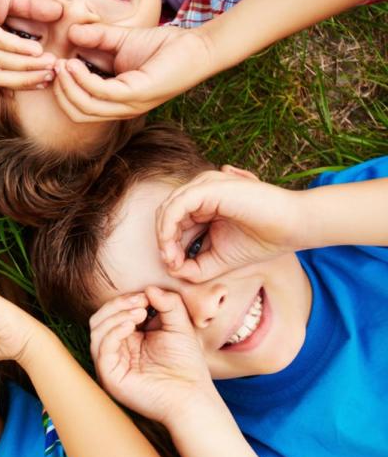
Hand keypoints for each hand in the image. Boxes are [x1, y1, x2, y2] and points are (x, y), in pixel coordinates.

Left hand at [0, 0, 59, 88]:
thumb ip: (33, 9)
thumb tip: (60, 13)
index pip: (1, 75)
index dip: (25, 80)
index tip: (50, 78)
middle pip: (0, 76)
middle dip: (28, 79)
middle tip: (53, 75)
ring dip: (26, 66)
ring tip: (49, 63)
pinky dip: (16, 47)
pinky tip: (35, 49)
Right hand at [52, 23, 216, 121]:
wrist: (197, 46)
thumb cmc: (164, 46)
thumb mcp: (121, 40)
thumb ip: (96, 38)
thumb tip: (70, 32)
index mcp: (116, 101)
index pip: (79, 108)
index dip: (61, 90)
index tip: (53, 64)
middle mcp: (121, 108)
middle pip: (77, 113)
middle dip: (60, 91)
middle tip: (53, 66)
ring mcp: (130, 104)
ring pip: (85, 107)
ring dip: (68, 86)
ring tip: (62, 64)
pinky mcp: (138, 94)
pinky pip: (101, 93)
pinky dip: (83, 79)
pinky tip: (75, 62)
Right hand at [90, 288, 216, 425]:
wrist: (192, 396)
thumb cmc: (186, 365)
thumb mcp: (179, 325)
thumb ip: (168, 304)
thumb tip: (150, 287)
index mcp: (128, 339)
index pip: (114, 313)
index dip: (126, 300)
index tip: (146, 295)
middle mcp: (116, 351)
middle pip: (100, 318)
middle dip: (118, 304)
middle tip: (140, 301)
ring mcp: (111, 363)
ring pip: (96, 330)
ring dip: (116, 315)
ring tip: (139, 313)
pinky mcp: (110, 376)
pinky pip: (101, 348)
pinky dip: (113, 332)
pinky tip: (131, 326)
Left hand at [156, 166, 304, 281]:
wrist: (293, 227)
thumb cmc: (261, 241)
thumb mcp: (219, 260)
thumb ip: (194, 266)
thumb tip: (171, 270)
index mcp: (203, 206)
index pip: (172, 223)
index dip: (167, 246)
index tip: (174, 268)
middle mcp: (201, 193)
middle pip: (166, 215)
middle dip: (163, 242)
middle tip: (171, 264)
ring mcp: (205, 187)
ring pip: (167, 209)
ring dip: (164, 236)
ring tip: (172, 258)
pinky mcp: (209, 187)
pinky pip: (177, 205)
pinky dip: (168, 227)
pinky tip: (173, 246)